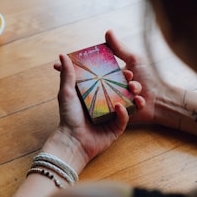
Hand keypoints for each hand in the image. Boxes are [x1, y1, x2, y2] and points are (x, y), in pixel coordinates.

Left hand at [49, 53, 143, 171]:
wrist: (73, 141)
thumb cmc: (69, 116)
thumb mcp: (67, 92)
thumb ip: (67, 74)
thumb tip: (62, 54)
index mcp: (94, 94)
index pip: (108, 80)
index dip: (116, 72)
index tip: (122, 65)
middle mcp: (104, 104)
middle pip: (120, 90)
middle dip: (128, 84)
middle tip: (131, 77)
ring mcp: (111, 116)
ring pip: (126, 103)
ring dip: (131, 96)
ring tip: (134, 90)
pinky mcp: (116, 127)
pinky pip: (124, 118)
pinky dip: (124, 112)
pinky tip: (119, 107)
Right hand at [105, 29, 162, 124]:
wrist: (161, 98)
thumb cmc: (149, 77)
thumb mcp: (134, 59)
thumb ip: (120, 48)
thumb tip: (108, 31)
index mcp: (114, 76)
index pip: (104, 73)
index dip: (113, 73)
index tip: (127, 72)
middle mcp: (113, 88)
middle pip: (107, 86)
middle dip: (121, 84)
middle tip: (132, 83)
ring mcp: (117, 101)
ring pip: (116, 97)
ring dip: (129, 94)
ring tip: (138, 92)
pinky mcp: (121, 113)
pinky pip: (122, 109)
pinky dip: (134, 103)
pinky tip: (141, 100)